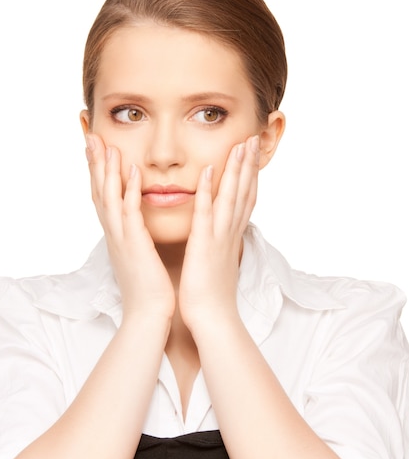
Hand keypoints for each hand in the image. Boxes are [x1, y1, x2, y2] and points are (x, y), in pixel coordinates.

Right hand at [86, 134, 174, 320]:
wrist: (148, 314)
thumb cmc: (148, 288)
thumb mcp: (139, 256)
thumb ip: (137, 238)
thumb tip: (139, 228)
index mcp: (117, 235)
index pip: (104, 197)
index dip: (98, 172)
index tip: (97, 149)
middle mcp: (114, 233)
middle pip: (99, 191)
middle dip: (95, 163)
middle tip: (90, 135)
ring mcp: (122, 238)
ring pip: (109, 197)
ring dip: (106, 169)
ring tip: (104, 143)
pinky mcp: (134, 245)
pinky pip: (130, 212)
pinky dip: (129, 190)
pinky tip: (132, 170)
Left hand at [179, 135, 259, 330]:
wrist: (213, 320)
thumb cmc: (212, 296)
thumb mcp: (219, 264)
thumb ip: (221, 246)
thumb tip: (222, 238)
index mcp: (231, 237)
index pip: (244, 201)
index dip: (250, 176)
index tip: (252, 156)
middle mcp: (230, 233)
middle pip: (244, 192)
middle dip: (249, 164)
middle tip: (254, 138)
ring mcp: (219, 238)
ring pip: (231, 197)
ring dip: (236, 170)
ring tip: (241, 144)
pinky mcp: (204, 245)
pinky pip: (205, 214)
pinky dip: (208, 191)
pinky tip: (207, 171)